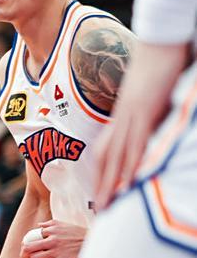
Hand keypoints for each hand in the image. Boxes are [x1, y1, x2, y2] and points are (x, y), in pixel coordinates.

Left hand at [20, 220, 84, 257]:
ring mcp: (56, 252)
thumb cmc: (82, 237)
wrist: (97, 245)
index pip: (32, 236)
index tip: (30, 249)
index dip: (28, 243)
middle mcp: (52, 240)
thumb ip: (52, 224)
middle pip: (28, 248)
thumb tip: (39, 226)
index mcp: (53, 230)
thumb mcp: (67, 225)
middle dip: (24, 255)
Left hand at [94, 42, 191, 209]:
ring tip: (108, 206)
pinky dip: (130, 164)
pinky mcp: (142, 113)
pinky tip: (128, 181)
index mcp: (121, 119)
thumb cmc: (156, 69)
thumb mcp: (149, 100)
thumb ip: (146, 119)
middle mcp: (121, 121)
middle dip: (102, 188)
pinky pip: (134, 143)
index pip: (107, 153)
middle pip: (107, 161)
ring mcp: (130, 118)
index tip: (100, 197)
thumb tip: (149, 134)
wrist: (159, 45)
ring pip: (117, 157)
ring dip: (111, 184)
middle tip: (99, 213)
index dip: (102, 176)